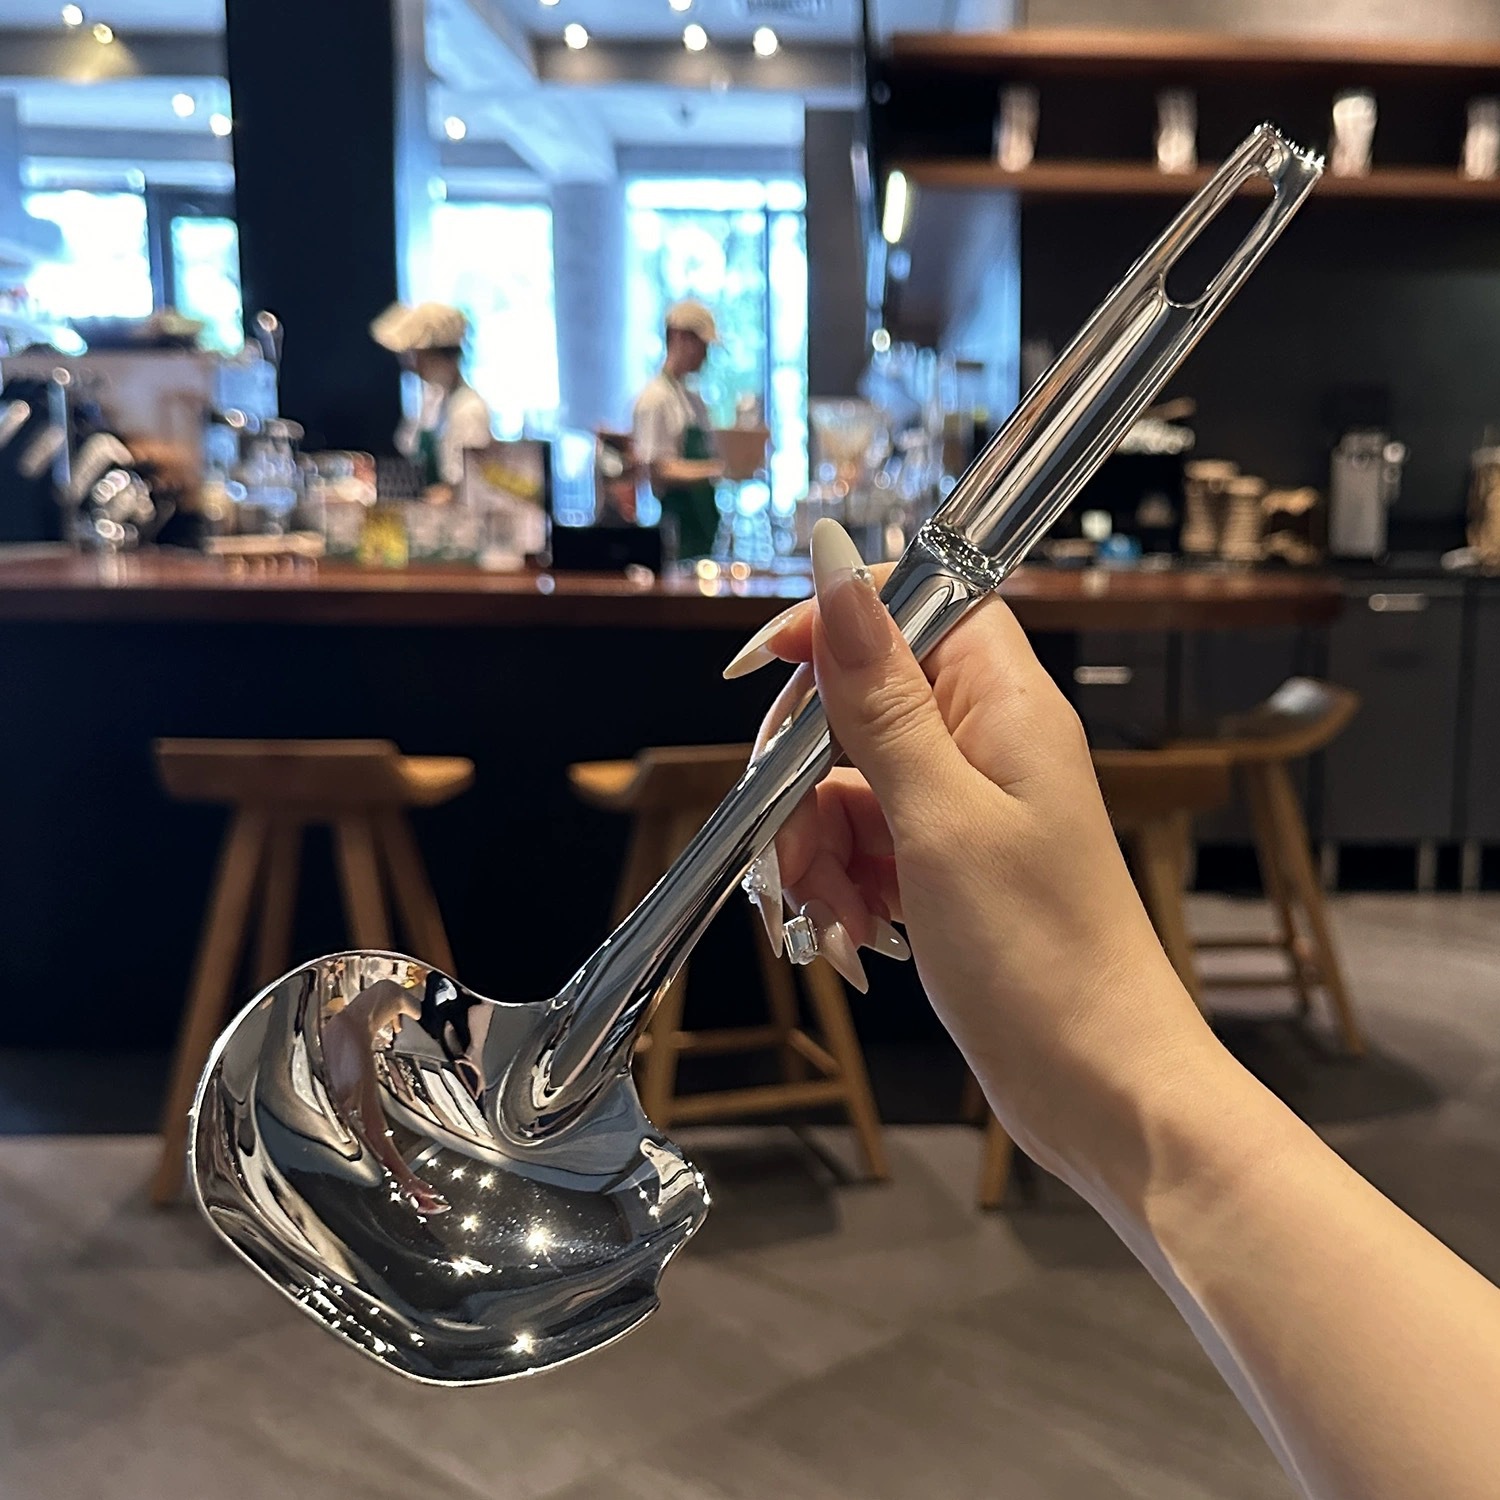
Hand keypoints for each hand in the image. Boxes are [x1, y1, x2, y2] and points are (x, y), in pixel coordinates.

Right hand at [724, 521, 1216, 1193]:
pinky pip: (863, 845)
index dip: (835, 624)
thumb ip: (879, 695)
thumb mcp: (939, 817)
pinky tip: (855, 937)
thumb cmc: (1042, 955)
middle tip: (788, 849)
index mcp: (1003, 702)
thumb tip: (838, 569)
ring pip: (846, 785)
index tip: (763, 672)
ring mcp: (963, 807)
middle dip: (803, 777)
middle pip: (858, 704)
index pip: (915, 603)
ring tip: (833, 920)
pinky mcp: (946, 865)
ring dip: (816, 848)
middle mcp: (984, 742)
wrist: (1097, 1085)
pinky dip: (841, 886)